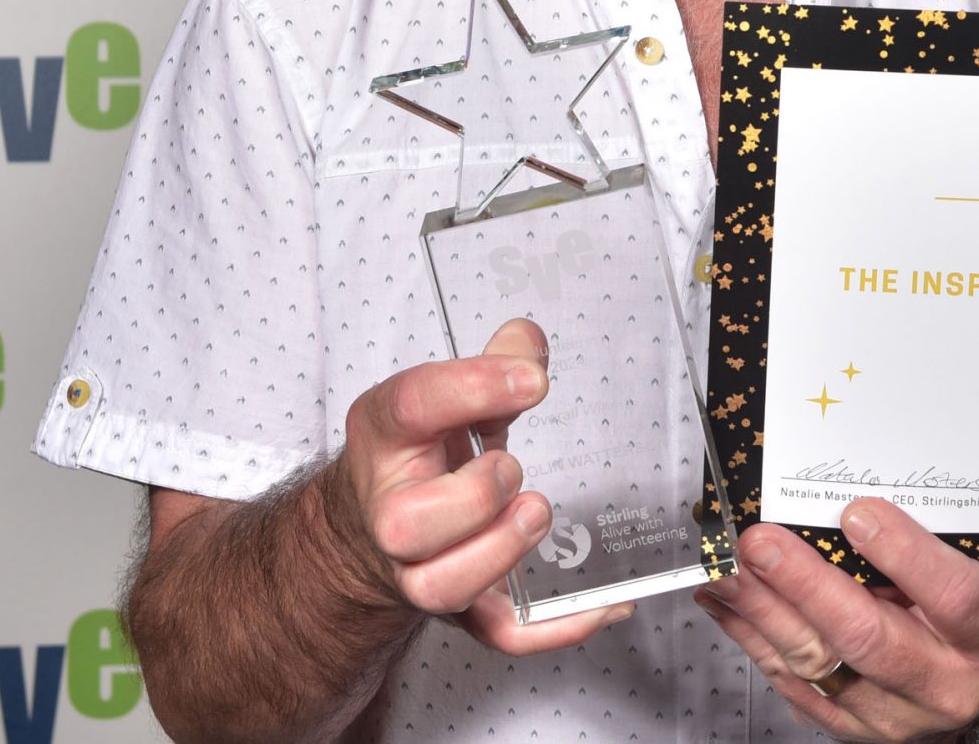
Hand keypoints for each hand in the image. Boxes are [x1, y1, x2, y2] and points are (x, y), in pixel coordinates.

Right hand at [337, 317, 632, 653]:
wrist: (373, 523)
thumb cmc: (419, 454)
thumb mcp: (446, 396)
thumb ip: (494, 364)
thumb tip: (528, 345)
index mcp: (385, 438)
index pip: (410, 407)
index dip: (471, 389)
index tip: (532, 381)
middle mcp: (390, 512)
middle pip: (408, 524)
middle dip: (474, 495)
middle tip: (512, 467)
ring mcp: (419, 569)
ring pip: (443, 587)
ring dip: (500, 553)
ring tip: (536, 512)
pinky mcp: (461, 610)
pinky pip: (503, 634)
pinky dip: (558, 627)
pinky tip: (605, 600)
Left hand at [697, 498, 978, 741]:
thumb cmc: (972, 623)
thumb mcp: (973, 573)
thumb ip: (920, 548)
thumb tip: (848, 514)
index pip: (952, 597)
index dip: (902, 554)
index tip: (856, 514)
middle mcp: (940, 683)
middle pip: (868, 637)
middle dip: (804, 585)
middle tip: (759, 544)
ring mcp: (893, 715)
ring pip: (819, 666)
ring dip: (762, 613)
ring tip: (726, 572)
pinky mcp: (854, 729)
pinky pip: (796, 687)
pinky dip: (754, 641)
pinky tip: (727, 607)